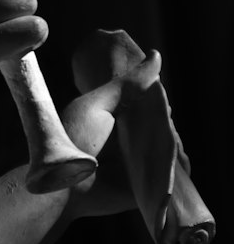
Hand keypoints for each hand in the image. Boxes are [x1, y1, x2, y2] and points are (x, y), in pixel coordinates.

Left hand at [61, 40, 161, 219]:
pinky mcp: (145, 188)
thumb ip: (126, 85)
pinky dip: (179, 168)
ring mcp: (137, 166)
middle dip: (167, 124)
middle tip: (163, 121)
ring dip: (174, 145)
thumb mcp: (98, 105)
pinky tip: (180, 159)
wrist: (62, 187)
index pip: (146, 107)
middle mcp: (127, 143)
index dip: (157, 102)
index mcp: (115, 121)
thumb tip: (156, 55)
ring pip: (168, 151)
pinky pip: (171, 178)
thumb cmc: (72, 141)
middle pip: (160, 129)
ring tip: (169, 140)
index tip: (160, 99)